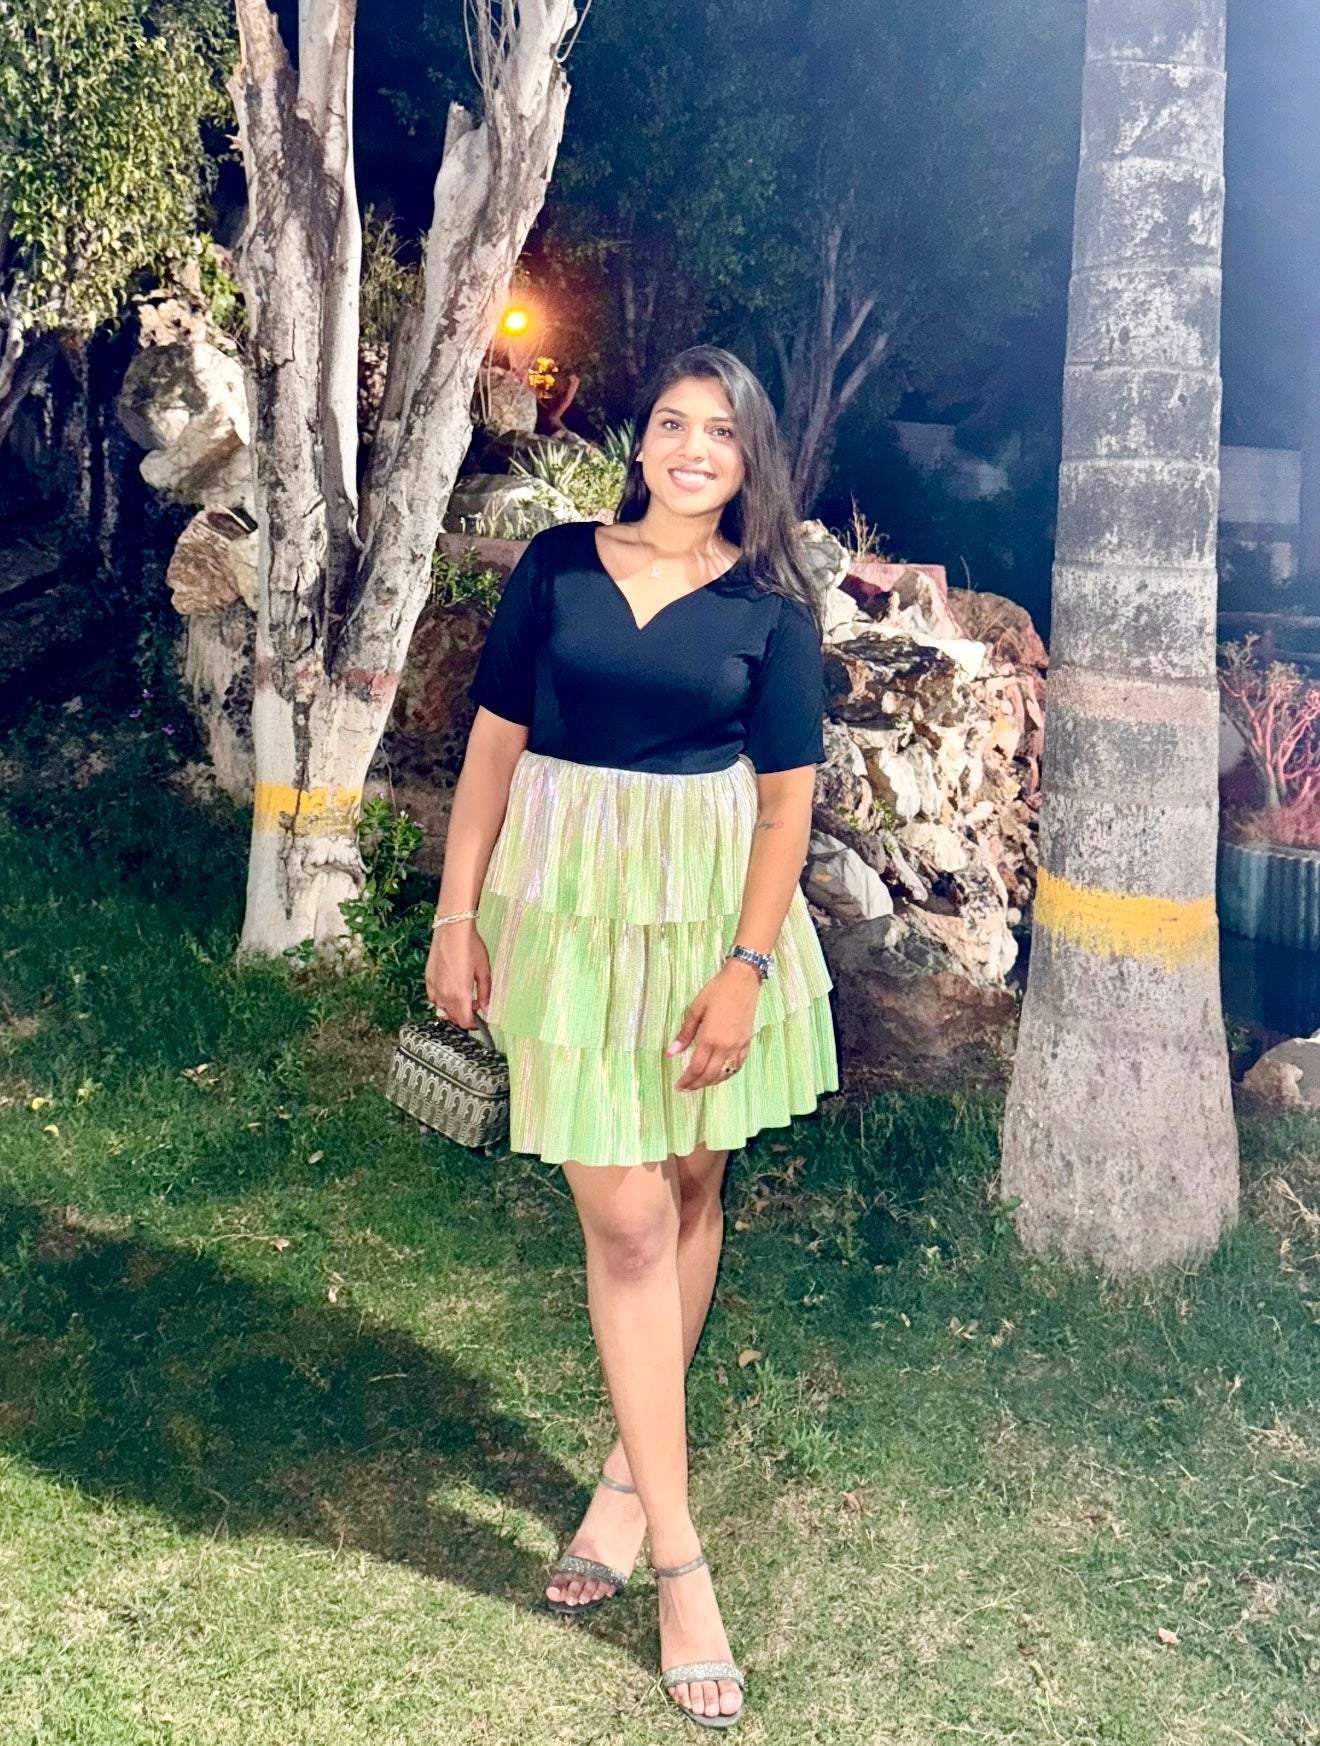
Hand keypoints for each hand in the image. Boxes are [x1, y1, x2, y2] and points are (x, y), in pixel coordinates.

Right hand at [424, 919, 490, 1029]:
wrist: (452, 929)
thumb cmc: (470, 947)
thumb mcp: (483, 971)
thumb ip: (485, 993)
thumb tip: (486, 1009)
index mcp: (460, 994)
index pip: (464, 1021)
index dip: (473, 1025)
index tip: (479, 1021)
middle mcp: (445, 994)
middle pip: (453, 1018)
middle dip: (464, 1016)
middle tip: (475, 1004)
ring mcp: (434, 988)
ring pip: (442, 1010)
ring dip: (453, 1009)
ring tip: (463, 995)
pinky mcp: (428, 980)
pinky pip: (433, 998)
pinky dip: (442, 1000)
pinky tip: (450, 989)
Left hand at [667, 960, 760, 1090]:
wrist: (743, 980)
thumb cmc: (717, 991)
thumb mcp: (695, 1009)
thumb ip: (684, 1034)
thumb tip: (670, 1053)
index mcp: (709, 1038)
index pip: (696, 1067)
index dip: (687, 1080)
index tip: (678, 1086)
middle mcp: (725, 1046)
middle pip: (710, 1075)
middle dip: (697, 1084)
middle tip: (686, 1088)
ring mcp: (738, 1046)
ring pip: (724, 1073)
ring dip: (711, 1082)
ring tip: (700, 1082)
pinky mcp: (747, 1042)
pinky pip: (737, 1065)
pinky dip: (727, 1074)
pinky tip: (720, 1074)